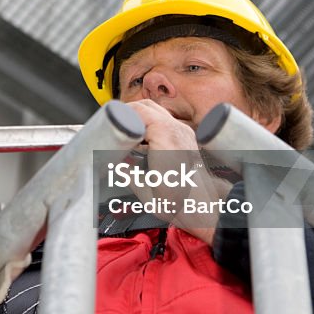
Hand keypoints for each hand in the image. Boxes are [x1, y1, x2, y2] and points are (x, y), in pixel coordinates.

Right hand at [124, 100, 230, 244]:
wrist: (204, 206)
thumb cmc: (180, 202)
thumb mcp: (145, 191)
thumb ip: (127, 174)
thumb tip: (115, 164)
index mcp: (167, 140)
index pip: (141, 112)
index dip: (121, 114)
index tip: (109, 122)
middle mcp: (178, 131)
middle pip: (147, 107)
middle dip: (127, 113)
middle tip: (112, 125)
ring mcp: (184, 132)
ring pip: (156, 111)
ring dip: (138, 117)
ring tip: (124, 132)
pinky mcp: (186, 137)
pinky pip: (163, 120)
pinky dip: (148, 123)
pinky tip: (139, 140)